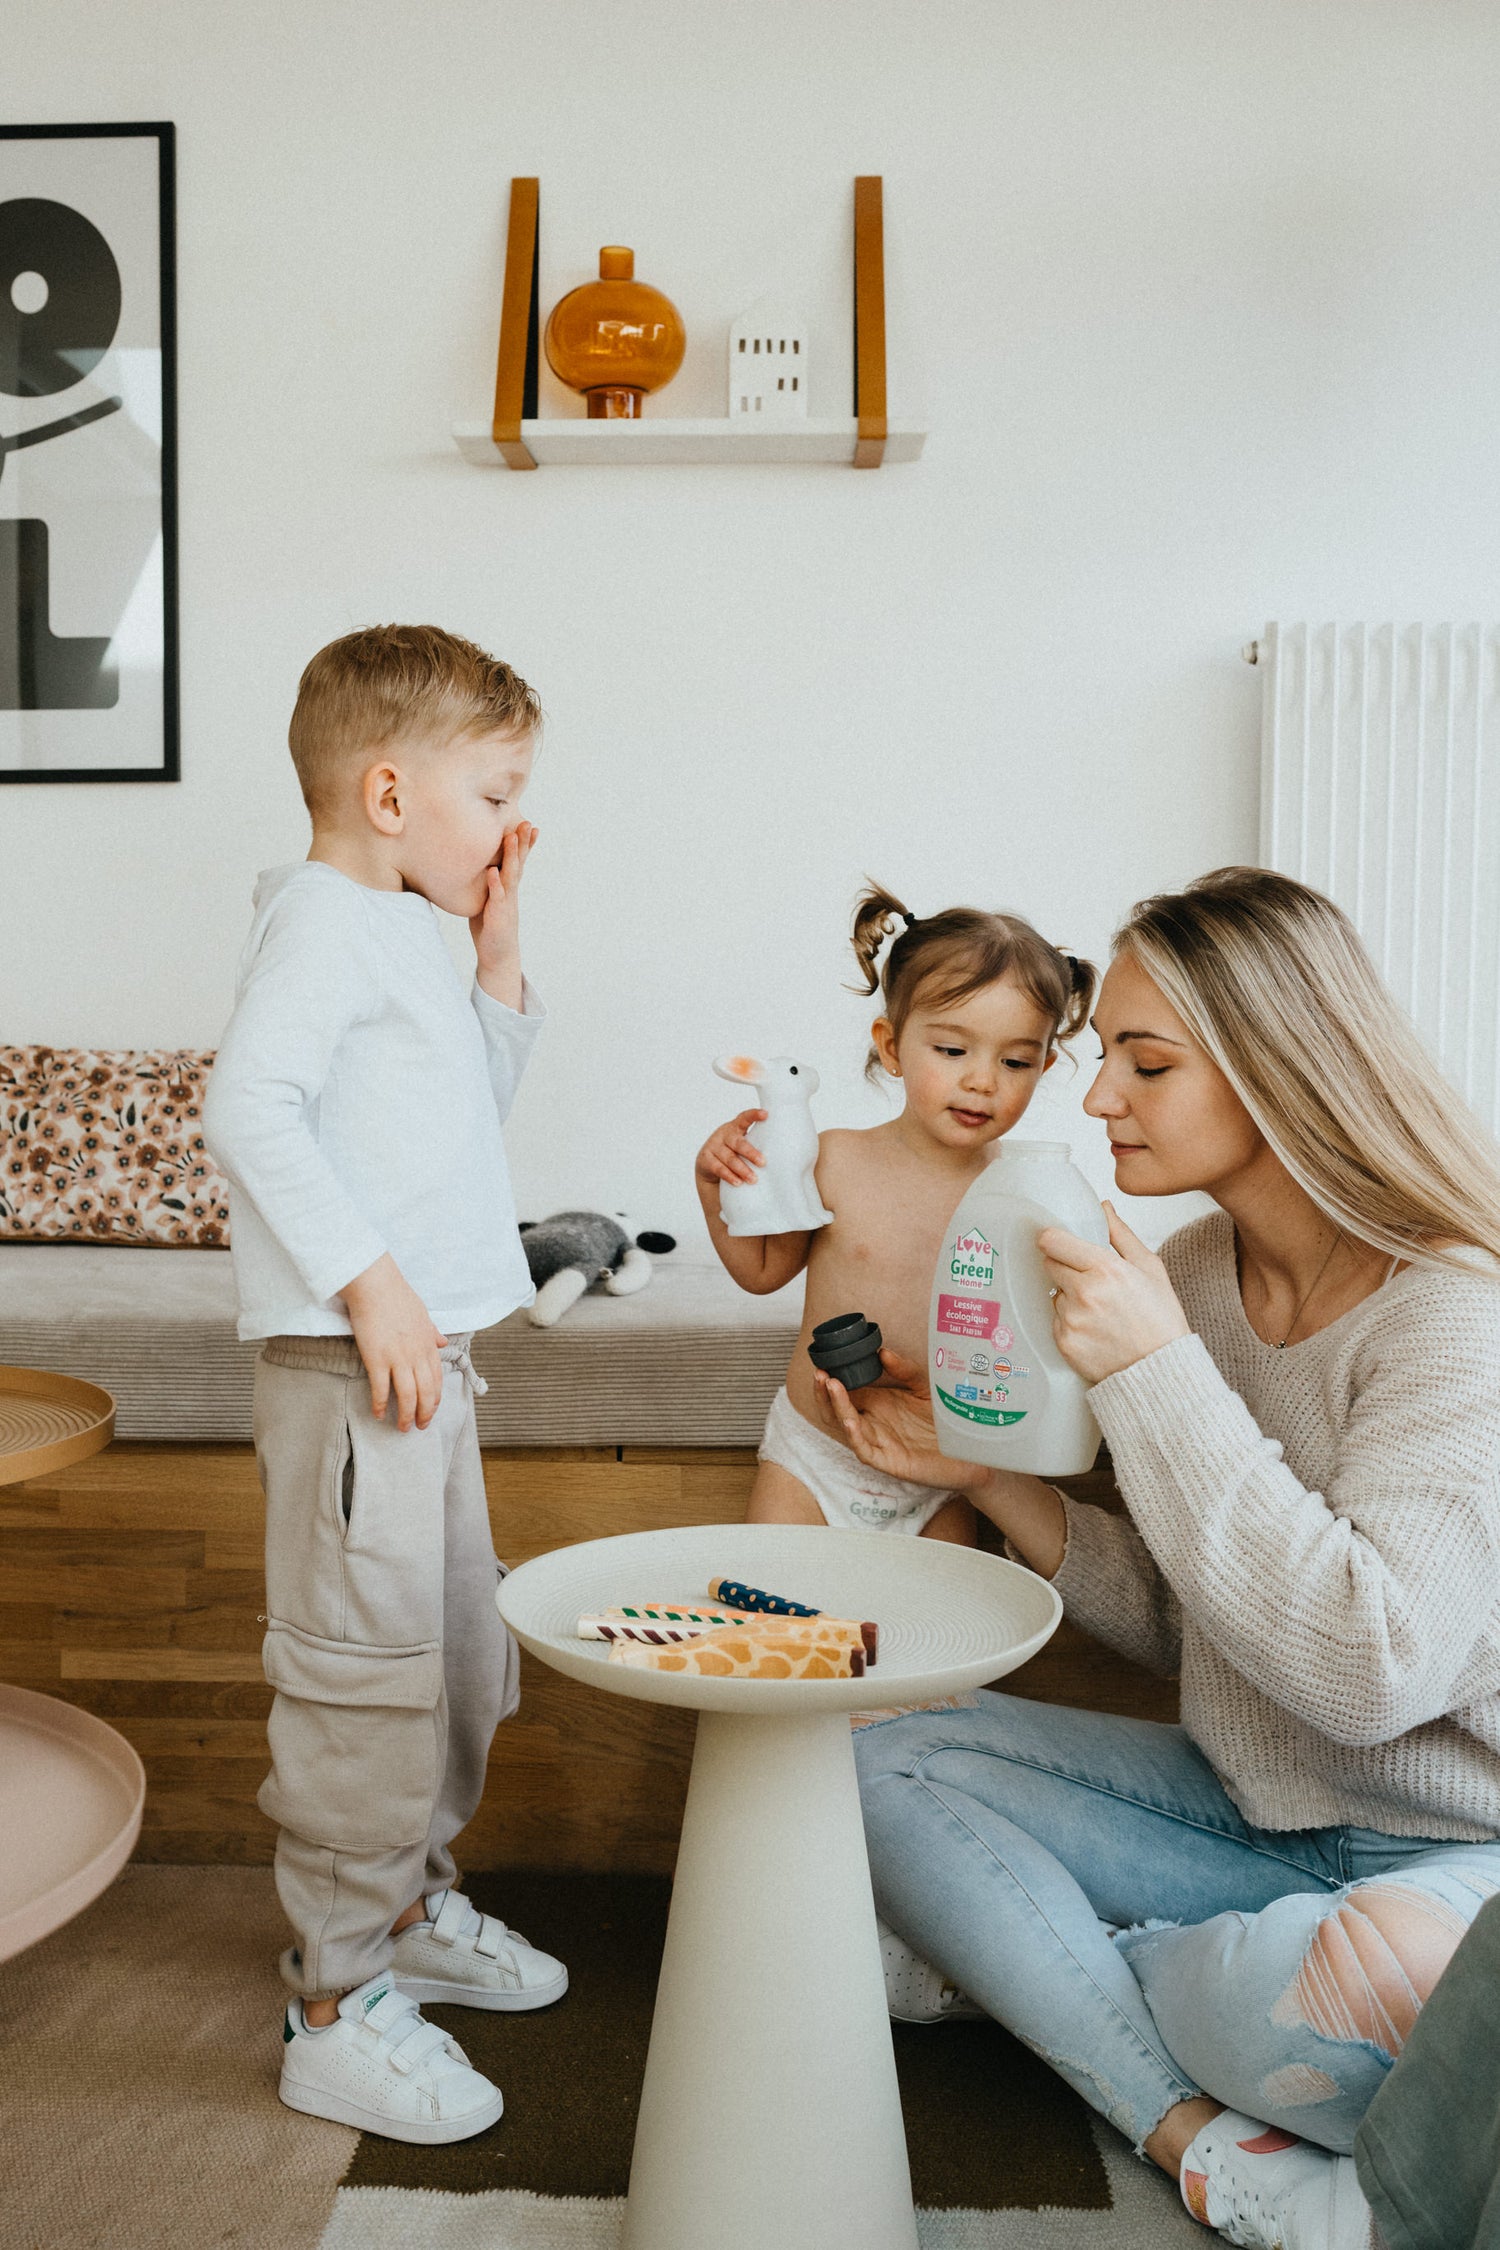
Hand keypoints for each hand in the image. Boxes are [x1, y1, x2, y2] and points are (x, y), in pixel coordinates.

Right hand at [342, 1253, 448, 1431]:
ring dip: (406, 1416)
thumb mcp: (422, 1314)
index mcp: (428, 1344)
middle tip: (420, 1427)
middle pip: (426, 1392)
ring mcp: (398, 1358)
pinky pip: (381, 1389)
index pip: (437, 1379)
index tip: (431, 1410)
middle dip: (425, 1414)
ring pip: (408, 1396)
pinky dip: (381, 1405)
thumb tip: (444, 1343)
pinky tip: (379, 1414)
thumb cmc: (397, 1296)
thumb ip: (433, 1332)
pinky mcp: (377, 1358)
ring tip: (403, 1428)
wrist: (375, 1284)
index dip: (435, 1399)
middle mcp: (417, 1354)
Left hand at [471, 821, 537, 1005]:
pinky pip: (496, 898)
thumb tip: (482, 865)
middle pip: (518, 863)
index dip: (523, 844)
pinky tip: (493, 872)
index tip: (529, 824)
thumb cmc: (491, 926)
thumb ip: (489, 884)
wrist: (497, 955)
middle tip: (527, 823)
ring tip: (512, 838)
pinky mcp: (498, 916)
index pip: (517, 861)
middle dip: (522, 843)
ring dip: (511, 857)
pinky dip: (495, 885)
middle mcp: (510, 892)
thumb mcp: (489, 900)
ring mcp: (506, 903)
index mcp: (508, 887)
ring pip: (510, 876)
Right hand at [695, 1109, 768, 1189]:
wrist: (707, 1164)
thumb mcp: (741, 1144)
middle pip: (738, 1143)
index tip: (766, 1114)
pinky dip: (729, 1176)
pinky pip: (718, 1168)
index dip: (754, 1115)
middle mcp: (723, 1134)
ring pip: (729, 1158)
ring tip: (753, 1179)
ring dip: (742, 1169)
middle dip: (751, 1153)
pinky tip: (738, 1182)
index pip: (744, 1118)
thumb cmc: (733, 1152)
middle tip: (763, 1162)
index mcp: (735, 1127)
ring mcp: (713, 1146)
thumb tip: (785, 1155)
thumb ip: (755, 1144)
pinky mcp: (705, 1159)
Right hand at [812, 1349, 988, 1490]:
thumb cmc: (945, 1421)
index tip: (825, 1361)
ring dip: (836, 1408)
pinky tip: (849, 1422)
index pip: (846, 1391)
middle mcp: (874, 1423)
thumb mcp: (925, 1388)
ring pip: (847, 1428)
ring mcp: (879, 1442)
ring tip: (831, 1386)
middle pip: (837, 1410)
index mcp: (878, 1404)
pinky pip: (865, 1451)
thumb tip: (882, 1353)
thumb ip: (905, 1370)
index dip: (833, 1378)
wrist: (970, 1451)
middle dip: (824, 1392)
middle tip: (820, 1373)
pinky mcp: (890, 1461)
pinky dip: (854, 1437)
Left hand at [1039, 1202, 1188, 1383]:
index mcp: (1105, 1269)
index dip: (1053, 1240)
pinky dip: (1070, 1323)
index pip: (1053, 1241)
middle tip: (1090, 1281)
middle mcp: (1084, 1293)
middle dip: (1065, 1267)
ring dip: (1069, 1298)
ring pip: (1054, 1295)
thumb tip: (1103, 1208)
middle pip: (1050, 1265)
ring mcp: (1072, 1319)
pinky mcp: (1064, 1342)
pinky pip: (1056, 1322)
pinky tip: (1095, 1330)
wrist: (1160, 1371)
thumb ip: (1121, 1235)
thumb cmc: (1160, 1320)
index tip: (1057, 1242)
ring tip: (1100, 1312)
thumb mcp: (1150, 1269)